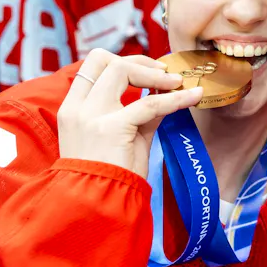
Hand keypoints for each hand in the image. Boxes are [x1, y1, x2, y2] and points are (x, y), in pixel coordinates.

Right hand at [57, 50, 202, 175]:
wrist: (98, 207)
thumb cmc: (111, 175)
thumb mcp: (124, 136)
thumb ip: (139, 112)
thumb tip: (164, 91)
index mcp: (73, 108)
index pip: (92, 65)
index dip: (123, 60)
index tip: (149, 69)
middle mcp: (77, 108)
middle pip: (104, 60)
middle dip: (139, 61)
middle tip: (165, 72)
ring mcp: (91, 116)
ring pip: (122, 70)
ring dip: (155, 73)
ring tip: (178, 82)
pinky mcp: (111, 127)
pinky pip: (150, 102)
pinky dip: (175, 98)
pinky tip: (193, 97)